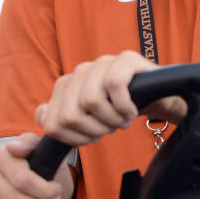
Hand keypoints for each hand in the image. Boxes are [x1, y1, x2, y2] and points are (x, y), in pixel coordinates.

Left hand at [34, 51, 186, 146]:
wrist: (157, 98)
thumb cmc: (117, 110)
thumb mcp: (86, 120)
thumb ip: (60, 119)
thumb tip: (42, 116)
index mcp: (65, 86)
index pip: (52, 122)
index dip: (73, 139)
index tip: (91, 137)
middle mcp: (79, 72)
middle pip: (70, 115)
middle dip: (93, 131)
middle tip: (110, 129)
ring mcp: (101, 63)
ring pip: (90, 101)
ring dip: (110, 120)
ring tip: (121, 120)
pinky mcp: (125, 59)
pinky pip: (115, 85)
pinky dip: (124, 107)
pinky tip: (131, 111)